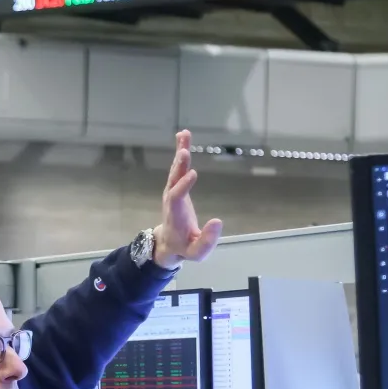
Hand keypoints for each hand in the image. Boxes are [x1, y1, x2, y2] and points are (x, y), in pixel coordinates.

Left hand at [153, 130, 222, 268]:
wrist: (169, 241)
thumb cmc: (185, 248)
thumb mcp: (197, 252)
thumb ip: (207, 241)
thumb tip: (218, 221)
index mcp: (175, 215)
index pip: (176, 198)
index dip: (183, 186)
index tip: (192, 174)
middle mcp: (171, 199)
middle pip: (173, 180)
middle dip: (179, 167)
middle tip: (184, 151)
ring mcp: (172, 191)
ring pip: (175, 170)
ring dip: (180, 152)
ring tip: (184, 135)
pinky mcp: (176, 186)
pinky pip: (178, 167)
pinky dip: (181, 151)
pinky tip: (184, 136)